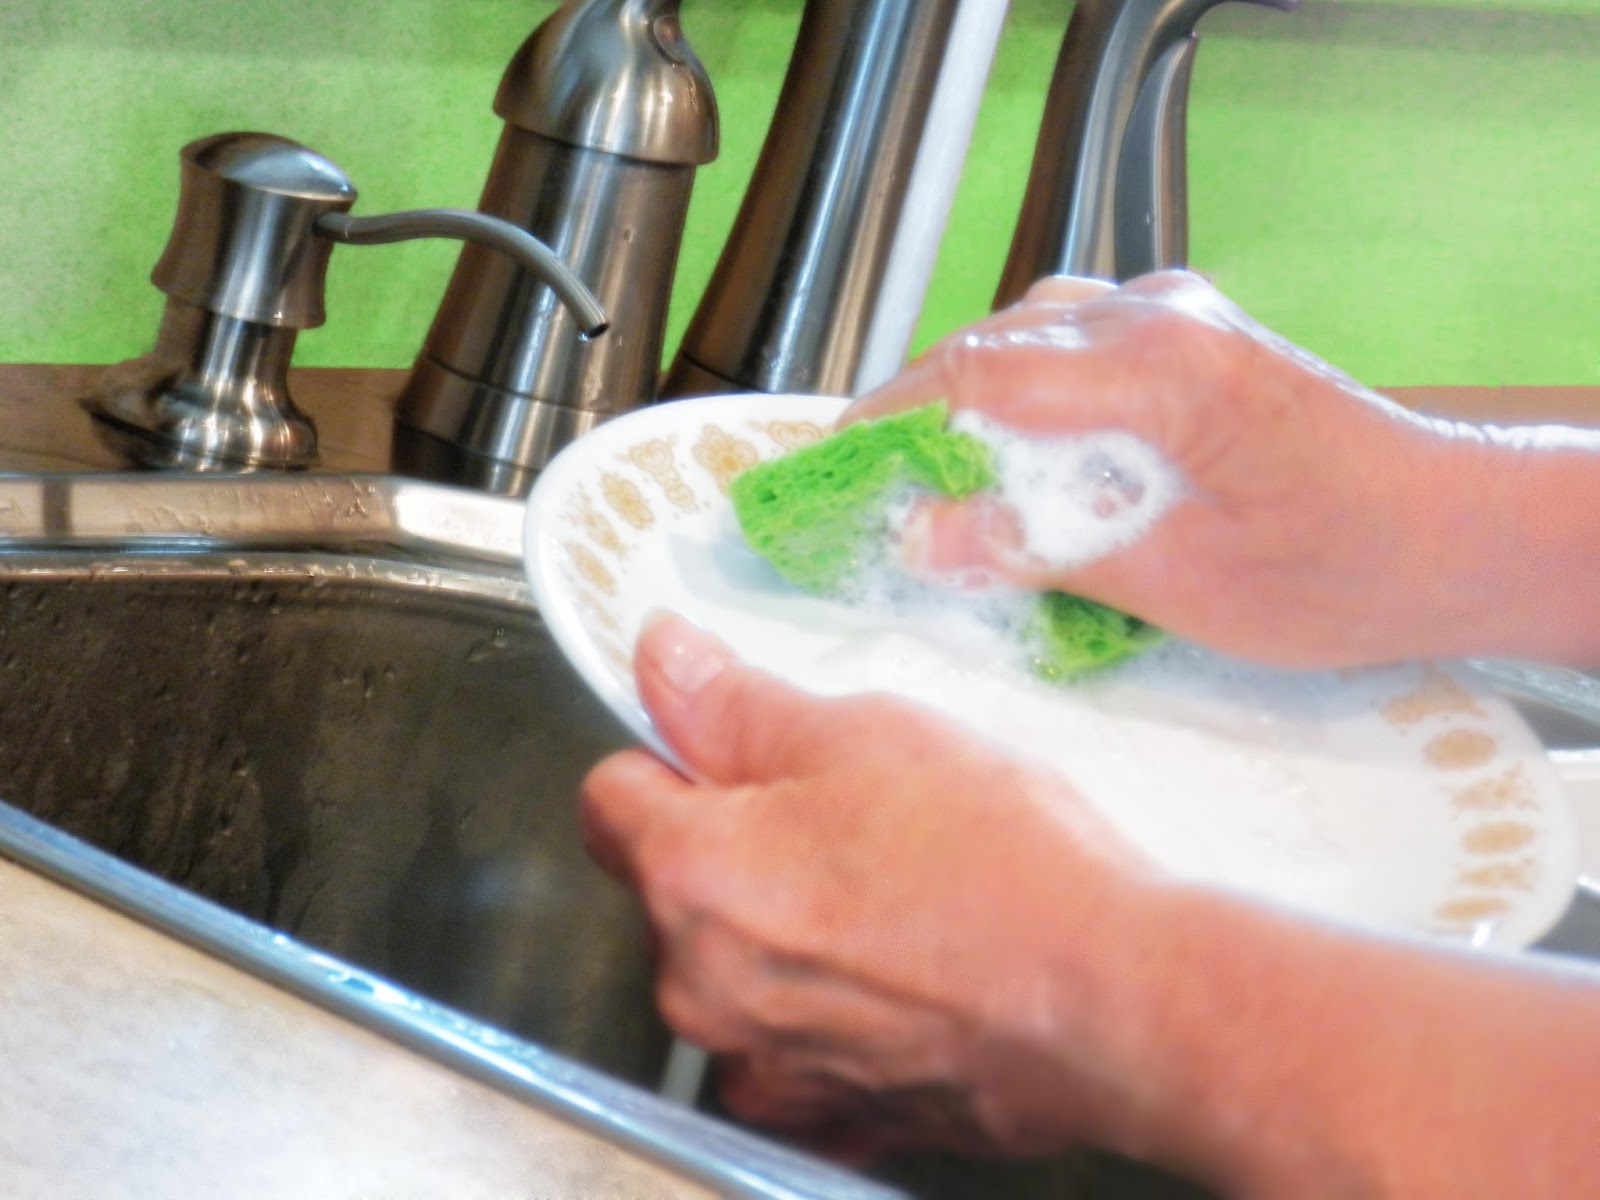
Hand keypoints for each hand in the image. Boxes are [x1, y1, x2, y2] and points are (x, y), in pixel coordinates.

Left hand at [581, 613, 1155, 1160]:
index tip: (725, 752)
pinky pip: (793, 1048)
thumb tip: (662, 660)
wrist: (1113, 1001)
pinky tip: (900, 977)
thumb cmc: (998, 865)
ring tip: (885, 899)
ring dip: (780, 934)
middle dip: (733, 846)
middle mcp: (702, 984)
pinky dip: (826, 1014)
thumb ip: (736, 703)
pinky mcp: (830, 1112)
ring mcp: (765, 1061)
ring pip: (733, 968)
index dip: (666, 758)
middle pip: (671, 888)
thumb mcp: (861, 735)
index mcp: (691, 876)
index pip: (609, 797)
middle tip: (841, 819)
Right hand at [849, 271, 1503, 668]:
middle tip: (873, 494)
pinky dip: (1026, 401)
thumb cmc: (1348, 567)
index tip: (836, 473)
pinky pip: (1075, 351)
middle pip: (994, 344)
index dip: (892, 420)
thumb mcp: (1183, 581)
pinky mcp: (1193, 340)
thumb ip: (1045, 548)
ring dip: (971, 404)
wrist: (1461, 534)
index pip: (980, 370)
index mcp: (1160, 366)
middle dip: (921, 414)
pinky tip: (1015, 464)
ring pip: (1029, 339)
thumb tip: (924, 537)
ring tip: (931, 484)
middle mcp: (1162, 316)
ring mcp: (1180, 317)